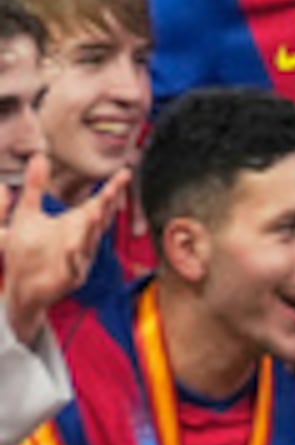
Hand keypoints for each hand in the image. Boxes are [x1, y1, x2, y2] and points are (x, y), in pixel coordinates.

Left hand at [3, 156, 124, 345]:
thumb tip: (38, 156)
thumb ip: (34, 186)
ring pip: (88, 241)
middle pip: (100, 219)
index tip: (124, 173)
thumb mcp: (26, 214)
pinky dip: (73, 257)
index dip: (111, 189)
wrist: (21, 288)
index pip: (99, 203)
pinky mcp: (68, 276)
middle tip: (114, 189)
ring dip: (93, 228)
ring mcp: (78, 258)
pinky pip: (72, 266)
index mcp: (75, 223)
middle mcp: (82, 239)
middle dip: (107, 205)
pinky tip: (72, 245)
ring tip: (97, 211)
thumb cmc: (26, 252)